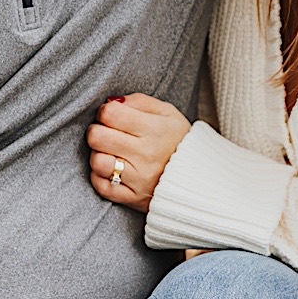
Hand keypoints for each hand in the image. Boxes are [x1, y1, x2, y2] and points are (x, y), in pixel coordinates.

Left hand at [87, 93, 190, 212]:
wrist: (200, 178)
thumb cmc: (179, 140)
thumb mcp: (168, 113)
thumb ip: (139, 101)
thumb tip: (111, 101)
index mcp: (154, 129)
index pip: (110, 113)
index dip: (105, 111)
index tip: (112, 116)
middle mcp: (145, 154)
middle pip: (97, 137)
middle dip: (97, 130)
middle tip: (108, 133)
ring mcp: (138, 179)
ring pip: (97, 162)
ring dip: (99, 154)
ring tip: (111, 152)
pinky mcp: (133, 198)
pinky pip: (102, 187)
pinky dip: (101, 177)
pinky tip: (112, 170)